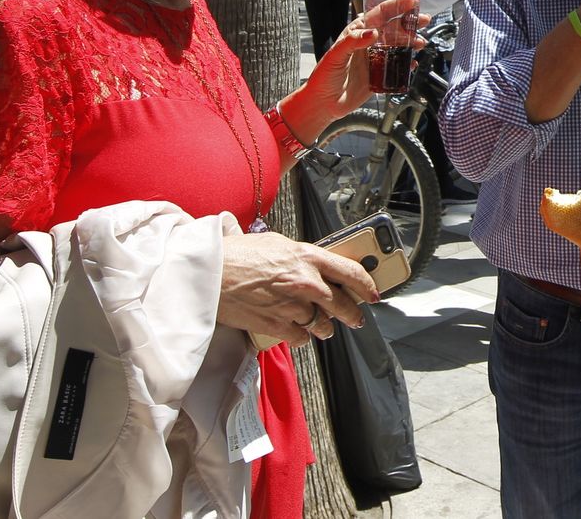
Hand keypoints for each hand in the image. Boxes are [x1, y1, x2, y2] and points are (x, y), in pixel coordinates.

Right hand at [217, 231, 380, 345]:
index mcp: (307, 256)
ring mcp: (291, 305)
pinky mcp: (276, 325)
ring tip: (324, 328)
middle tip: (356, 318)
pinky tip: (299, 333)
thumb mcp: (274, 243)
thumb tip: (312, 262)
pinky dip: (302, 337)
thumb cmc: (235, 254)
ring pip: (323, 324)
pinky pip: (301, 337)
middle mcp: (305, 281)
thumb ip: (298, 255)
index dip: (367, 284)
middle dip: (353, 313)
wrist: (207, 273)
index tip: (374, 292)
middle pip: (343, 303)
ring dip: (326, 327)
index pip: (351, 271)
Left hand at [282, 0, 428, 140]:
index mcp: (357, 33)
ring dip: (411, 42)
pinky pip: (397, 66)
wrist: (323, 104)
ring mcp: (375, 59)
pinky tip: (413, 63)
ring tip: (421, 43)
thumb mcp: (335, 55)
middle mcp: (368, 43)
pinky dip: (407, 64)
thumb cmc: (324, 77)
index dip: (396, 6)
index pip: (379, 14)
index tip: (411, 2)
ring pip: (398, 46)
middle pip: (393, 28)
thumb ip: (353, 42)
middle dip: (410, 22)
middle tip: (425, 19)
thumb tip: (374, 32)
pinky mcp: (380, 75)